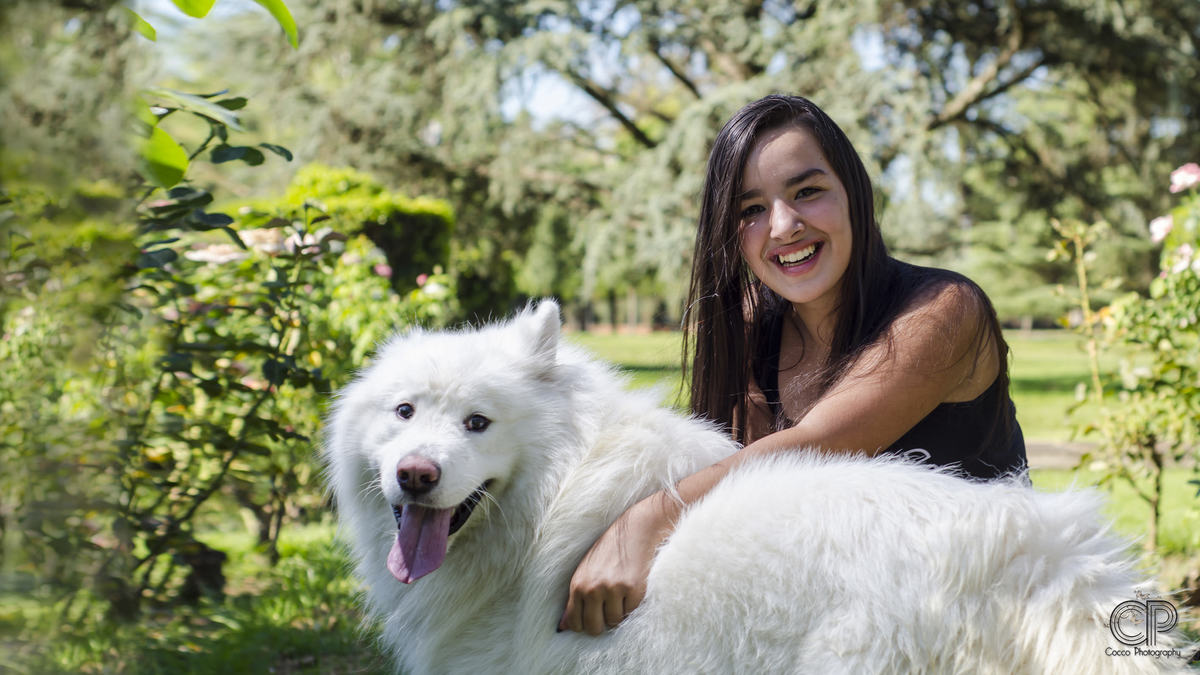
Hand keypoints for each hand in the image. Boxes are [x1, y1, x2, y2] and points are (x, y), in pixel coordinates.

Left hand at [558, 493, 677, 634]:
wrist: (635, 530)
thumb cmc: (610, 551)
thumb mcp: (586, 571)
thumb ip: (575, 598)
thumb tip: (563, 627)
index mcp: (578, 585)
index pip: (575, 623)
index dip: (585, 626)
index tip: (593, 619)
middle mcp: (593, 589)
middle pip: (594, 628)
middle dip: (602, 625)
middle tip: (608, 611)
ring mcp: (613, 589)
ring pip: (615, 621)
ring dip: (619, 613)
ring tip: (621, 594)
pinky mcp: (633, 590)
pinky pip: (631, 612)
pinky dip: (632, 604)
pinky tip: (632, 587)